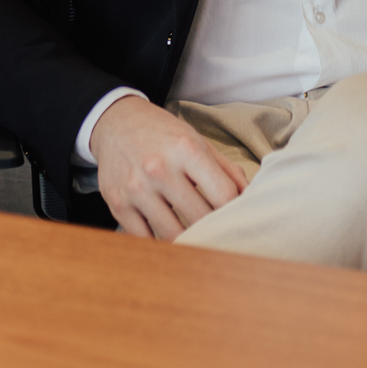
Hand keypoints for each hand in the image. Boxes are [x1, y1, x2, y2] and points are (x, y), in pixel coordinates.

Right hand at [90, 95, 247, 239]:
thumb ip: (227, 169)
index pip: (223, 195)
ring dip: (189, 243)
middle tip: (221, 237)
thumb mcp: (197, 140)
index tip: (237, 220)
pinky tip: (170, 240)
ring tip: (199, 242)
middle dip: (214, 230)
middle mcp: (160, 168)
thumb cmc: (163, 133)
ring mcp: (136, 189)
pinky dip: (160, 245)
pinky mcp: (118, 205)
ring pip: (173, 235)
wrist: (115, 122)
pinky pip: (145, 240)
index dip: (235, 212)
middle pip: (200, 218)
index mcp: (186, 148)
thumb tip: (250, 197)